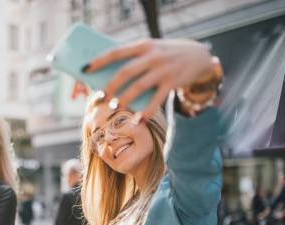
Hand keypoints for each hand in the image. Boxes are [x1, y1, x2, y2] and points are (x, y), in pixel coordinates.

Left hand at [84, 38, 213, 118]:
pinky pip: (156, 100)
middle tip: (100, 97)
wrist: (199, 56)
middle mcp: (153, 55)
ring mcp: (163, 69)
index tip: (84, 69)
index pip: (116, 52)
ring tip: (115, 107)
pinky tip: (138, 120)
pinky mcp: (172, 82)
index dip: (99, 61)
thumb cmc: (167, 55)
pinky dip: (146, 111)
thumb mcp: (151, 50)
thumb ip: (134, 59)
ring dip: (125, 98)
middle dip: (111, 86)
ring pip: (139, 86)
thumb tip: (107, 76)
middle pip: (126, 72)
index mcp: (143, 45)